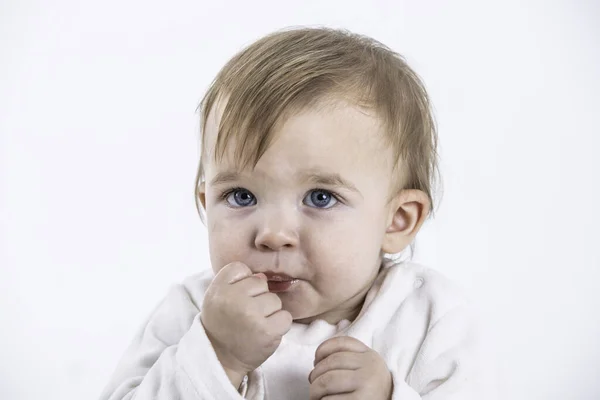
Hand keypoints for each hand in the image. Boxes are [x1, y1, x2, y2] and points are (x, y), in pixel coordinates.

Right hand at [201, 262, 292, 387]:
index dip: (242, 283)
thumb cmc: (221, 323)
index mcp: (220, 288)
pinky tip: (265, 331)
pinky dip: (279, 325)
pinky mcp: (267, 331)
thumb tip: (262, 276)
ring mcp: (252, 315)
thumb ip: (234, 279)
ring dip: (269, 312)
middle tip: (245, 314)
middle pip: (261, 283)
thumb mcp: (216, 296)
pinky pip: (285, 317)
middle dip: (257, 297)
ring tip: (255, 324)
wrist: (220, 357)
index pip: (242, 268)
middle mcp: (235, 299)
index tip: (235, 298)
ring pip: (275, 300)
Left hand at [308, 336, 392, 399]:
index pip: (342, 343)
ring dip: (315, 390)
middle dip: (316, 375)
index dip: (323, 349)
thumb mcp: (365, 371)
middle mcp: (371, 366)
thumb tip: (315, 366)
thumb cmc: (370, 393)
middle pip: (331, 362)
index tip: (316, 360)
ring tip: (316, 397)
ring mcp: (367, 383)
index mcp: (371, 356)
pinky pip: (330, 399)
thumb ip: (347, 361)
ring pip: (327, 380)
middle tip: (314, 386)